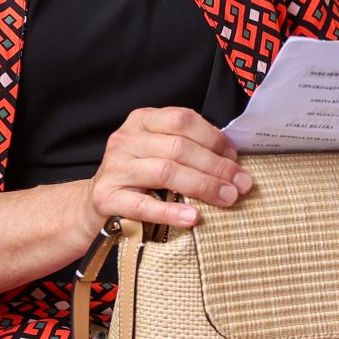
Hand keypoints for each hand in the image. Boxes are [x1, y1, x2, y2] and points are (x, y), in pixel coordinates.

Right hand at [81, 106, 251, 234]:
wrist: (96, 203)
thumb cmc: (138, 176)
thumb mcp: (158, 151)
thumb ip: (187, 147)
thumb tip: (232, 159)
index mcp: (142, 120)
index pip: (182, 120)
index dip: (212, 138)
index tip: (234, 157)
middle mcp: (126, 139)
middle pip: (179, 148)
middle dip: (216, 166)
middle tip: (241, 184)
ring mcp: (115, 168)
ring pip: (166, 172)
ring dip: (203, 186)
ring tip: (227, 198)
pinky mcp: (107, 197)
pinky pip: (143, 205)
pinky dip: (171, 212)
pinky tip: (193, 218)